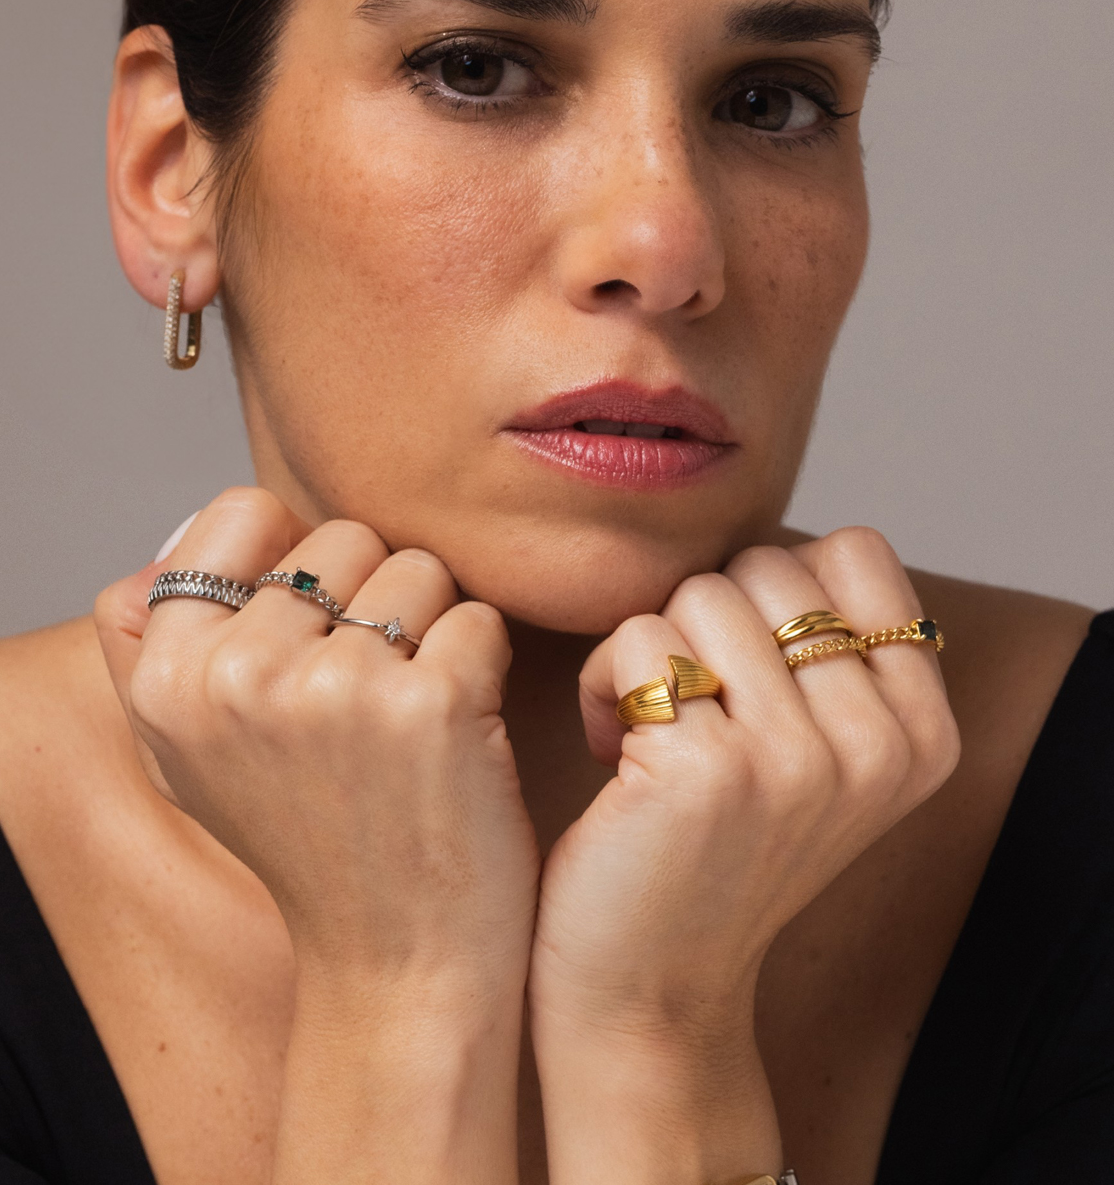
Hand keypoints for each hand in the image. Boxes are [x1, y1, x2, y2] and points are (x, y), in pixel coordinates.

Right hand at [94, 488, 538, 1183]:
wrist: (394, 962)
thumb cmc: (305, 839)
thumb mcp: (188, 751)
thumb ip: (152, 642)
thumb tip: (174, 540)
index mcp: (168, 678)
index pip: (243, 512)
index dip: (295, 560)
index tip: (314, 634)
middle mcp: (240, 677)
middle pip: (344, 537)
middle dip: (369, 602)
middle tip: (365, 701)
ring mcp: (338, 690)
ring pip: (418, 569)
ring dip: (430, 632)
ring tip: (406, 720)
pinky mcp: (435, 706)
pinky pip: (479, 618)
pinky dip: (482, 666)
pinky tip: (457, 736)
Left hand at [529, 527, 960, 1183]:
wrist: (650, 984)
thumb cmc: (714, 847)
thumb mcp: (816, 754)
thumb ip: (829, 652)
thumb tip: (779, 542)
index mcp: (921, 729)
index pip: (855, 551)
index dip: (773, 589)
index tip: (745, 669)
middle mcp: (879, 742)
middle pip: (766, 566)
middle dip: (704, 622)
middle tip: (691, 707)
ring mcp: (800, 757)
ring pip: (698, 595)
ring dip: (650, 653)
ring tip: (651, 730)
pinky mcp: (709, 768)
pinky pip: (637, 641)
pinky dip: (603, 683)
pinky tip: (614, 752)